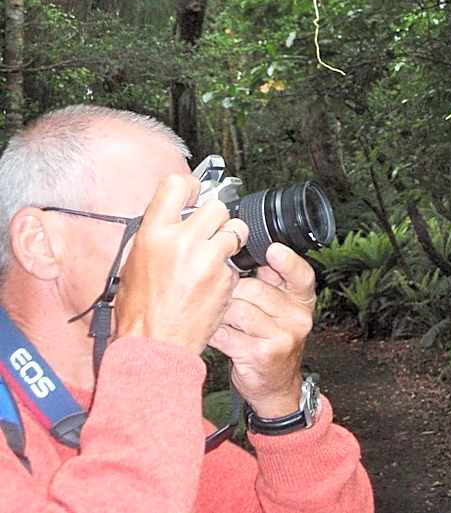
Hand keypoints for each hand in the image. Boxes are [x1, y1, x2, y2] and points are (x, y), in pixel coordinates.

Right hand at [115, 173, 248, 354]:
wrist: (154, 345)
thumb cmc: (139, 310)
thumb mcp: (134, 263)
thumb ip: (157, 235)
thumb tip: (173, 216)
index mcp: (153, 234)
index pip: (177, 185)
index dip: (190, 187)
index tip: (195, 192)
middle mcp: (182, 241)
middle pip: (216, 206)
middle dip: (216, 218)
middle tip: (208, 232)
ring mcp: (207, 259)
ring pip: (235, 228)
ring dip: (230, 238)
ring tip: (216, 254)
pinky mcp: (226, 277)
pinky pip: (235, 261)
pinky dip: (229, 268)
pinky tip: (213, 281)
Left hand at [208, 242, 315, 417]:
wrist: (276, 386)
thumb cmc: (271, 339)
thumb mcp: (281, 309)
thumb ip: (271, 282)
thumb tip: (244, 249)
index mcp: (303, 300)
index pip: (301, 275)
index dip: (287, 261)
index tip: (272, 251)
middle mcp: (298, 318)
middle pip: (254, 289)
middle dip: (231, 291)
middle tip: (222, 297)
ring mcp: (283, 337)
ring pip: (237, 310)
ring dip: (220, 313)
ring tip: (216, 316)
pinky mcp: (262, 355)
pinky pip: (227, 333)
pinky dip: (214, 332)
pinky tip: (212, 332)